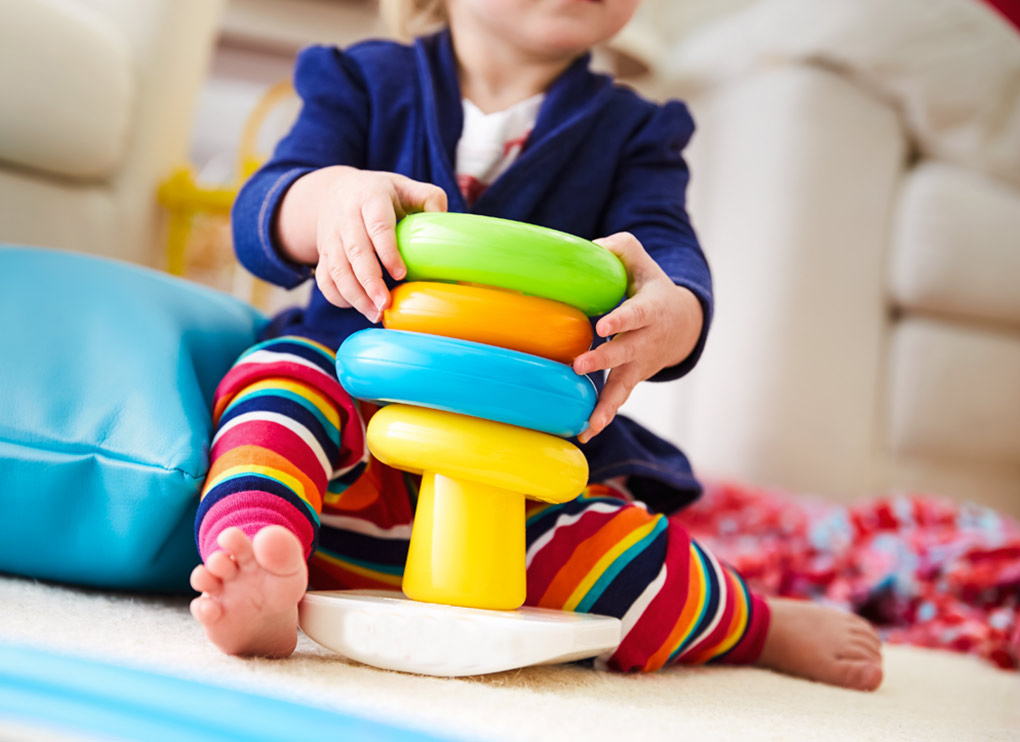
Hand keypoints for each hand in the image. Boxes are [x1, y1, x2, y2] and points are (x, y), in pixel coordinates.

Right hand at [279, 166, 446, 321]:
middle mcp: (346, 218)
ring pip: (337, 269)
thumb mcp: (404, 186)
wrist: (334, 191)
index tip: (401, 274)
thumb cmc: (379, 194)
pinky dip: (338, 297)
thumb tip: (444, 221)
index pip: (378, 225)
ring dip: (355, 295)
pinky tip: (359, 306)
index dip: (388, 251)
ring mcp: (331, 237)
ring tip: (375, 314)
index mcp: (370, 198)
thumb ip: (428, 198)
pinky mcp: (323, 254)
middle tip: (385, 304)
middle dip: (370, 281)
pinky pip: (325, 279)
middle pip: (355, 252)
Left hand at [572, 232, 703, 443]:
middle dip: (604, 360)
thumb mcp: (641, 262)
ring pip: (623, 385)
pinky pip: (617, 401)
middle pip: (625, 351)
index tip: (603, 325)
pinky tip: (584, 433)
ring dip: (605, 404)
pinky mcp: (630, 380)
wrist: (681, 324)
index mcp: (650, 309)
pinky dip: (602, 418)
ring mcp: (639, 364)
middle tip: (580, 365)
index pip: (636, 314)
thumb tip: (591, 247)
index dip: (621, 319)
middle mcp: (646, 340)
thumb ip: (620, 248)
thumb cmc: (650, 287)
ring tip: (589, 423)